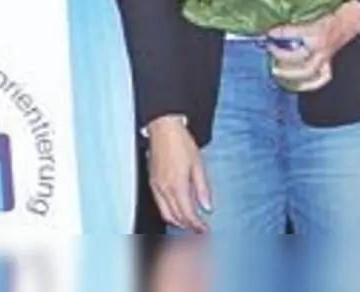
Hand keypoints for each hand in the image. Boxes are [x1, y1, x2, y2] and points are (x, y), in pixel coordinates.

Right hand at [147, 115, 211, 231]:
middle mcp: (164, 190)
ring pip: (166, 214)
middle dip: (188, 226)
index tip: (205, 230)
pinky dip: (169, 212)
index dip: (197, 225)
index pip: (187, 214)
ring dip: (178, 221)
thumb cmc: (181, 143)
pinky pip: (160, 205)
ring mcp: (156, 187)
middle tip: (199, 229)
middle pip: (176, 218)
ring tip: (190, 222)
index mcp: (177, 186)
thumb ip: (202, 189)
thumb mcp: (198, 165)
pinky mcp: (152, 183)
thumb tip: (207, 207)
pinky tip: (178, 209)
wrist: (164, 129)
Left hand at [264, 0, 359, 91]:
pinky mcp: (328, 67)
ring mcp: (325, 60)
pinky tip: (294, 84)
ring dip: (290, 72)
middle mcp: (321, 48)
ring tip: (276, 70)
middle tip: (271, 50)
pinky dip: (306, 84)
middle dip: (282, 55)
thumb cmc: (328, 20)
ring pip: (307, 71)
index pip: (295, 33)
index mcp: (316, 33)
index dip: (280, 33)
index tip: (269, 33)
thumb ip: (293, 24)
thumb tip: (274, 29)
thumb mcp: (311, 16)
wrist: (347, 24)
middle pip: (299, 56)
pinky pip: (318, 80)